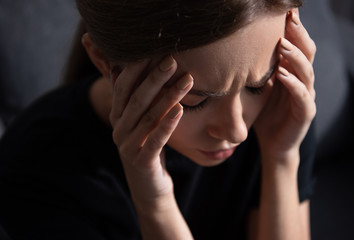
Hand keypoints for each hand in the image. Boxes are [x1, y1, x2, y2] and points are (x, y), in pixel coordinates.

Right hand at [109, 56, 192, 210]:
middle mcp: (118, 129)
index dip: (137, 68)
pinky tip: (181, 110)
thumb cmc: (146, 147)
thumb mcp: (138, 122)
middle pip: (137, 99)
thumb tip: (120, 68)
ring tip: (187, 80)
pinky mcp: (141, 162)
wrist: (148, 187)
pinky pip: (156, 141)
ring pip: (149, 118)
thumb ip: (131, 99)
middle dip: (155, 78)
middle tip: (173, 59)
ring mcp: (128, 147)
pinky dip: (168, 124)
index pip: (124, 87)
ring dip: (168, 97)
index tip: (155, 50)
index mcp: (117, 116)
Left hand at [253, 9, 315, 163]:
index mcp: (292, 73)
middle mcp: (302, 81)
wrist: (272, 143)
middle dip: (298, 34)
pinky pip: (302, 97)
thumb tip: (238, 50)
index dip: (292, 28)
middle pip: (306, 52)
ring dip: (295, 56)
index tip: (284, 11)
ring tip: (283, 43)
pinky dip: (293, 85)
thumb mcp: (259, 88)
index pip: (296, 45)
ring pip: (307, 71)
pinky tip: (282, 75)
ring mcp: (306, 97)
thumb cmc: (265, 114)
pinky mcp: (305, 113)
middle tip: (289, 16)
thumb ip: (258, 70)